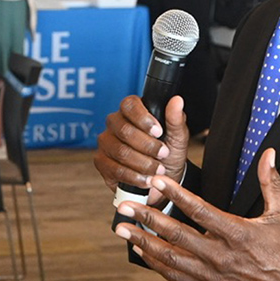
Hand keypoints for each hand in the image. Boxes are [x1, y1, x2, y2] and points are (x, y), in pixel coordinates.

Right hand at [93, 94, 189, 208]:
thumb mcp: (177, 137)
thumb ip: (175, 119)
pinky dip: (134, 177)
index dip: (143, 118)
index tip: (159, 132)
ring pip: (120, 151)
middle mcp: (115, 124)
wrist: (164, 179)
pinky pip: (115, 170)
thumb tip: (177, 101)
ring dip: (143, 163)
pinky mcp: (102, 163)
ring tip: (158, 170)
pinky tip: (146, 179)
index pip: (129, 105)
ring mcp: (106, 143)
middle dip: (147, 145)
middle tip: (163, 154)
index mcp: (132, 111)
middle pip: (124, 130)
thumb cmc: (168, 154)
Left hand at [114, 148, 279, 280]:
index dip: (176, 195)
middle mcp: (221, 256)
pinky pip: (175, 276)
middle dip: (148, 219)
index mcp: (238, 234)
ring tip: (122, 229)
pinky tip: (141, 251)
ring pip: (170, 258)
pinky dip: (155, 263)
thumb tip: (269, 154)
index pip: (200, 211)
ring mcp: (211, 275)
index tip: (157, 181)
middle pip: (177, 236)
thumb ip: (272, 182)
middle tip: (126, 206)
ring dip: (143, 242)